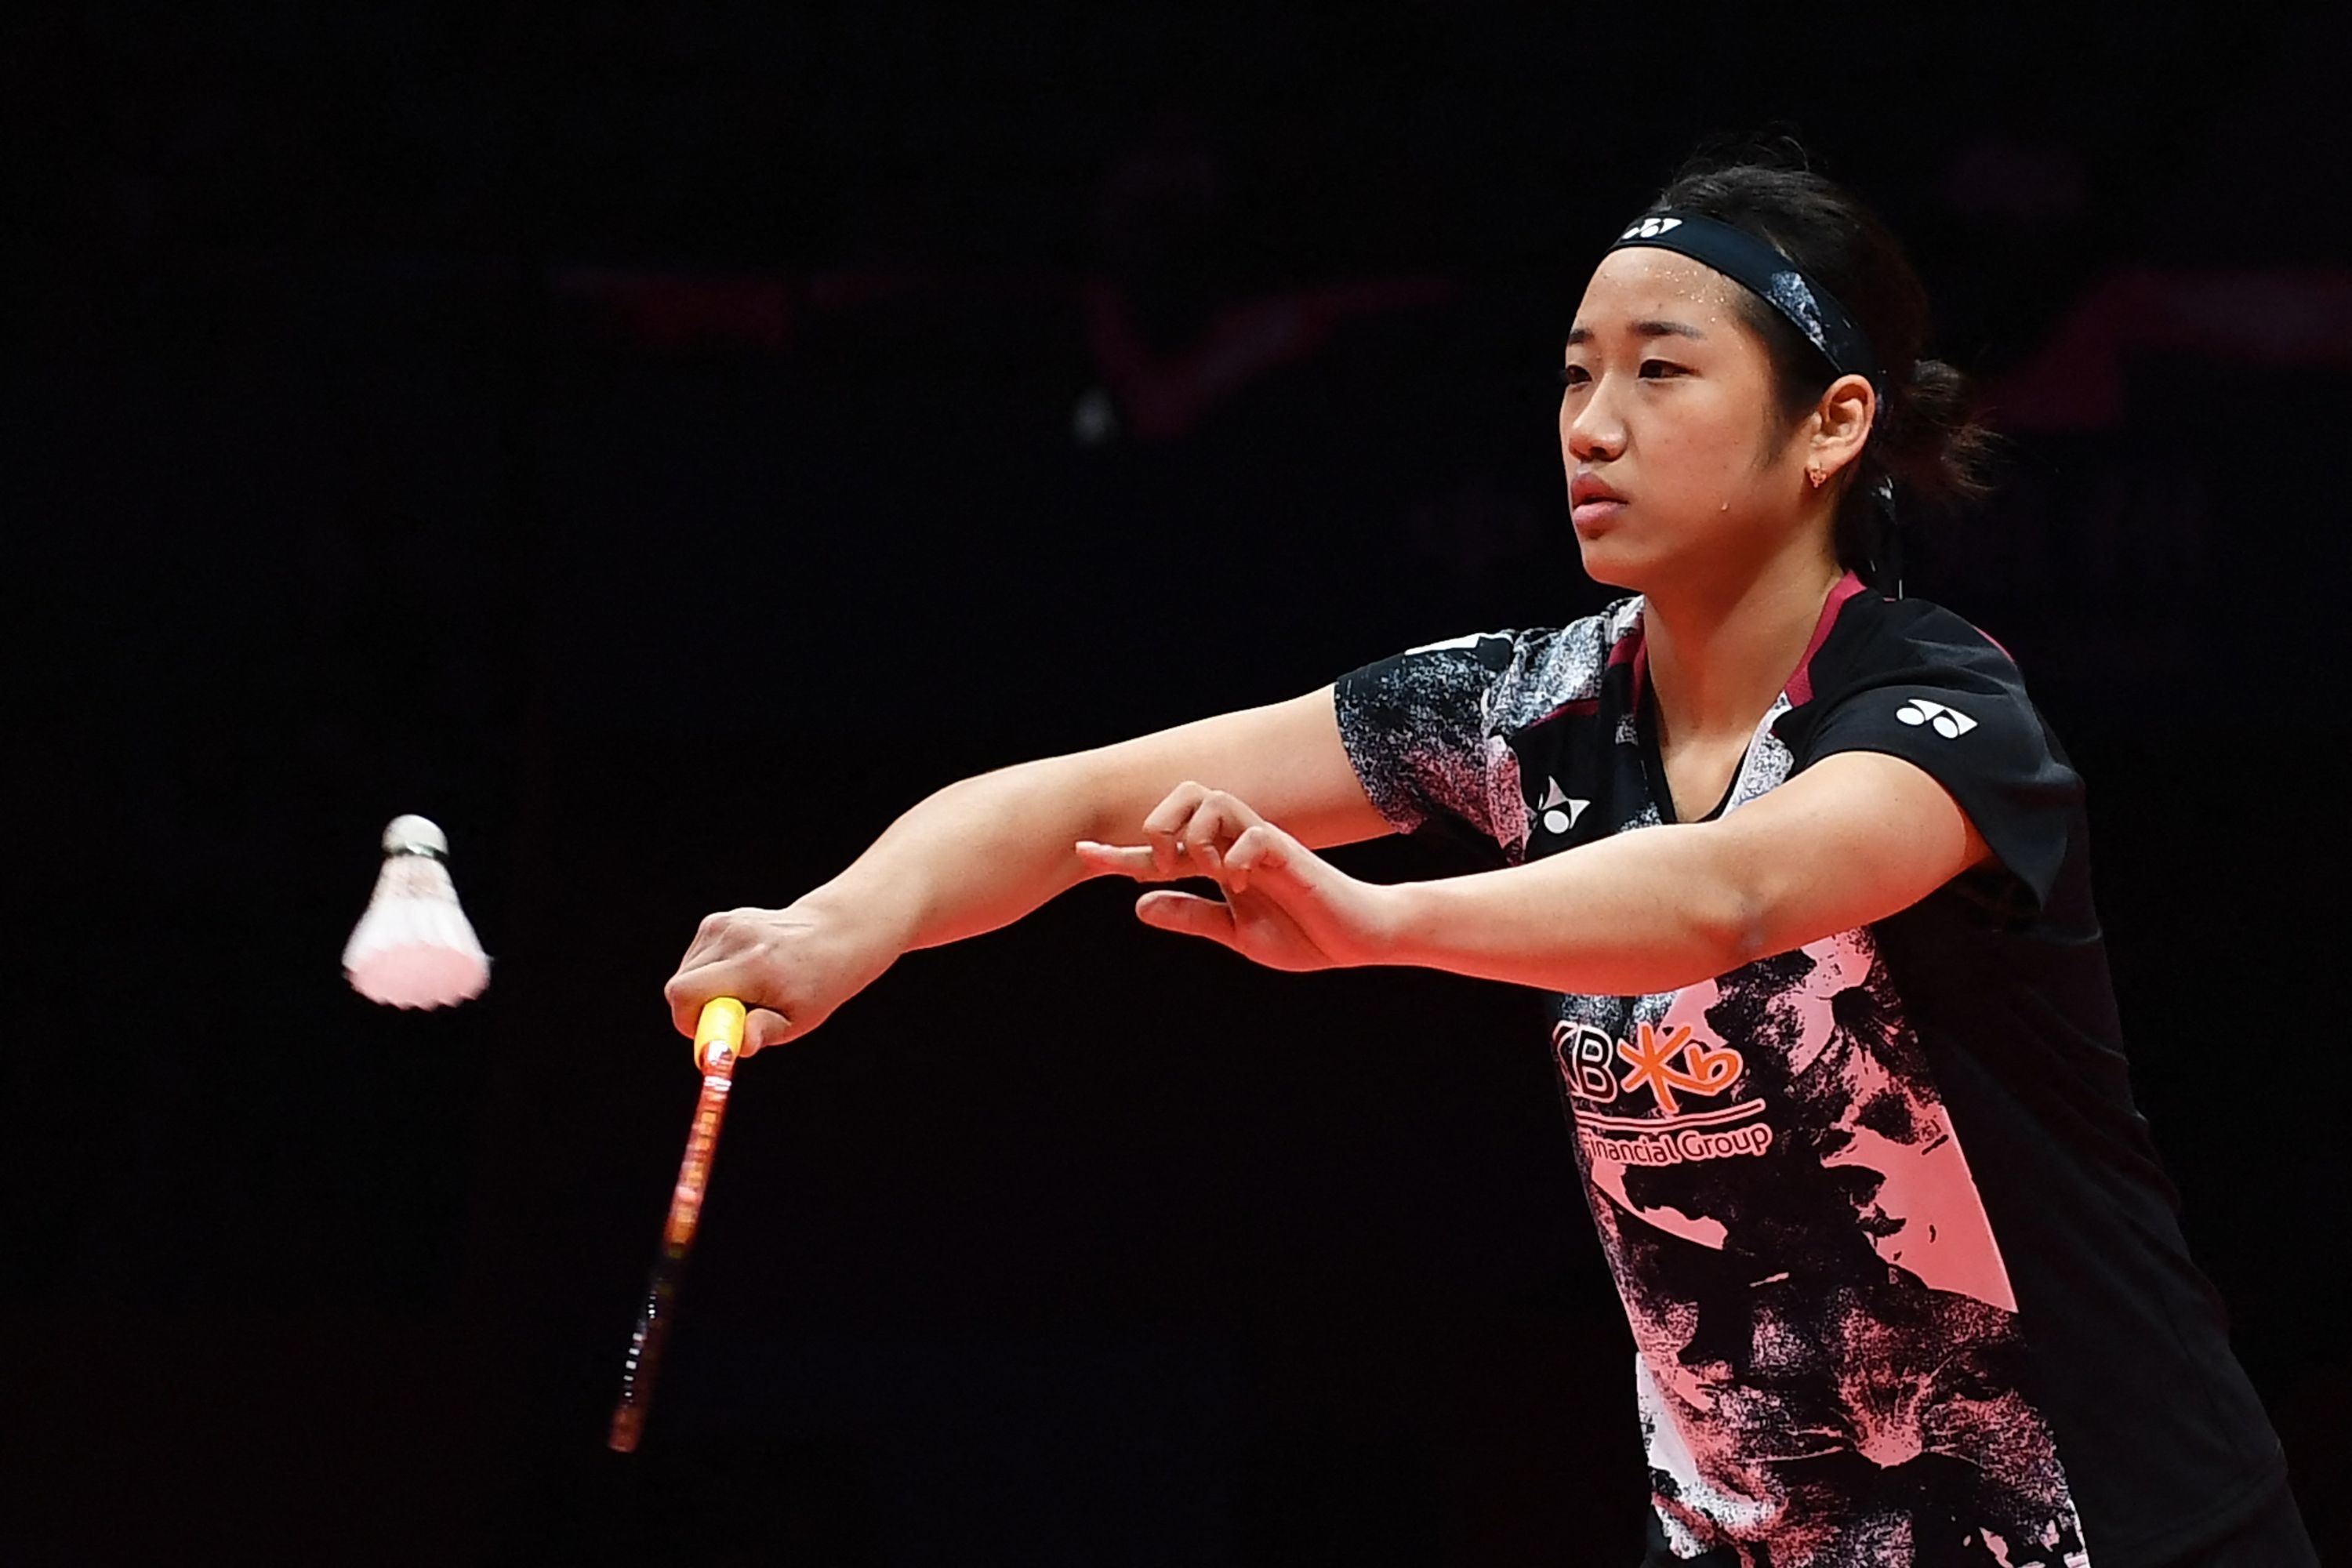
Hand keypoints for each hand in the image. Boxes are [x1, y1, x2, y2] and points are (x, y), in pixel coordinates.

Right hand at [664, 899, 895, 1055]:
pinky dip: (708, 974)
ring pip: (685, 974)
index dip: (689, 1022)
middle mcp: (734, 938)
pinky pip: (694, 960)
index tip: (712, 1036)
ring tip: (744, 992)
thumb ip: (763, 1032)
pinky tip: (742, 974)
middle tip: (733, 1019)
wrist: (833, 936)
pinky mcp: (718, 920)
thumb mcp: (799, 1019)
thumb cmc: (817, 985)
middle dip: (697, 1012)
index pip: (686, 993)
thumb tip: (738, 1047)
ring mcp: (724, 924)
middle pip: (679, 987)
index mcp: (753, 964)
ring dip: (703, 993)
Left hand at [1074, 782, 1395, 971]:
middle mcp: (1238, 842)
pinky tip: (1239, 884)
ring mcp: (1265, 844)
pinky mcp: (1292, 855)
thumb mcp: (1236, 932)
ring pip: (1215, 802)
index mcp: (1221, 860)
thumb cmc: (1304, 932)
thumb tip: (1139, 905)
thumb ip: (1193, 916)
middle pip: (1186, 793)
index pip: (1165, 844)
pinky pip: (1255, 835)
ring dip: (1196, 837)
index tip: (1085, 854)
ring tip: (1206, 873)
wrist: (1358, 938)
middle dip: (1160, 825)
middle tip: (1163, 867)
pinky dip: (1236, 857)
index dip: (1121, 850)